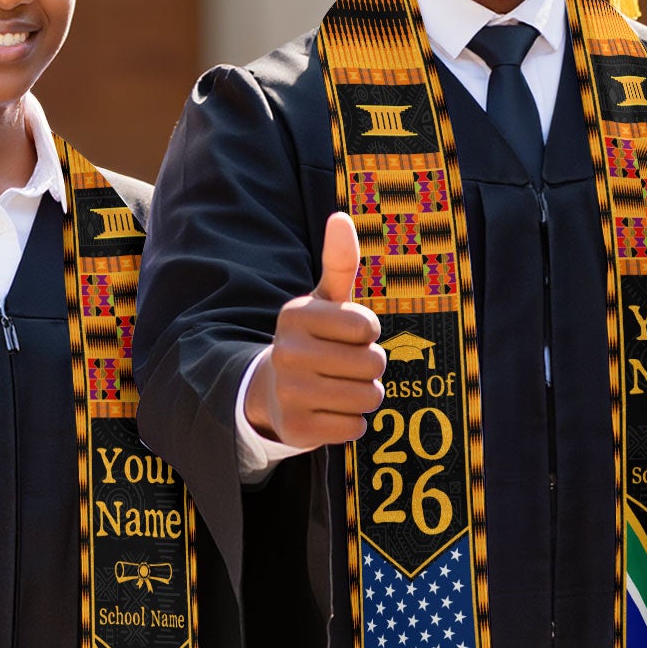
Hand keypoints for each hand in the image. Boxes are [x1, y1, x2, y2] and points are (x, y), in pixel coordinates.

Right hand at [245, 212, 385, 448]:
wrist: (273, 390)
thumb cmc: (314, 338)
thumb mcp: (325, 300)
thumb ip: (339, 262)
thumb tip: (341, 217)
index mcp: (295, 315)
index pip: (368, 327)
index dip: (369, 333)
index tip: (348, 334)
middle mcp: (286, 352)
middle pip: (374, 364)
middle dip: (370, 366)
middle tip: (344, 365)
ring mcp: (288, 393)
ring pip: (369, 397)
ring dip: (365, 394)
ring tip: (339, 386)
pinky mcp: (296, 430)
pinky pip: (355, 427)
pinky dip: (350, 422)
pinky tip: (327, 411)